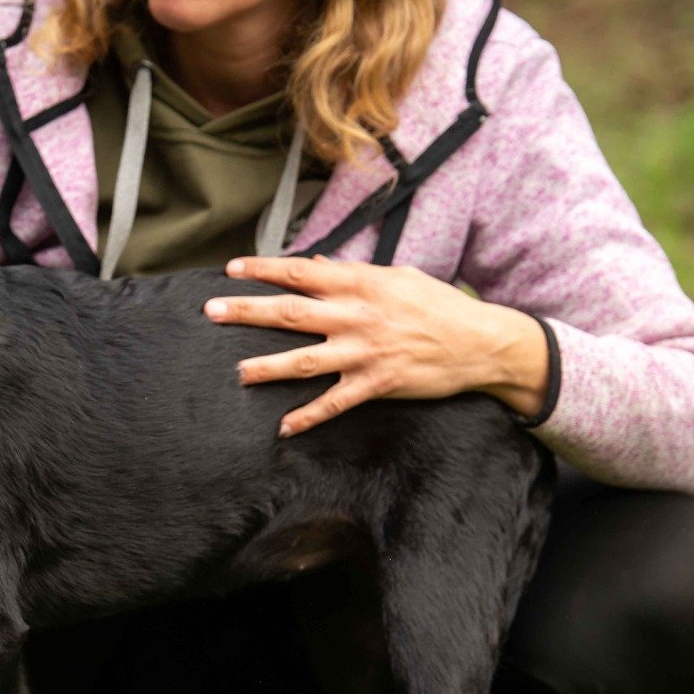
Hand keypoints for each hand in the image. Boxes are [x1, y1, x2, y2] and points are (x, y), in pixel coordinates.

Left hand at [205, 256, 548, 436]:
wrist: (481, 343)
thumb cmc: (439, 306)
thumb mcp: (397, 278)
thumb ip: (354, 274)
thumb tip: (315, 267)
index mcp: (362, 284)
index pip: (302, 272)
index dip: (264, 269)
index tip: (231, 268)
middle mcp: (358, 316)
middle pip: (291, 312)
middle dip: (248, 310)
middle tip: (212, 311)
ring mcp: (365, 352)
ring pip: (305, 359)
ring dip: (267, 366)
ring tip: (237, 372)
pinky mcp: (376, 384)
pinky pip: (334, 403)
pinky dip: (308, 416)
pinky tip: (283, 427)